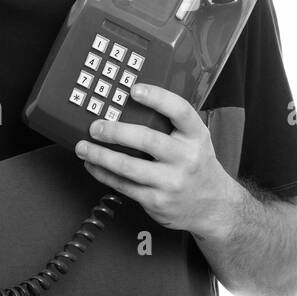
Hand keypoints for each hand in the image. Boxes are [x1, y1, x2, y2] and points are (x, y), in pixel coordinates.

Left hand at [75, 83, 241, 239]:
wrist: (212, 206)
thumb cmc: (197, 167)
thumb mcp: (195, 141)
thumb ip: (172, 126)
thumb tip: (131, 107)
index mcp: (196, 136)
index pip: (180, 111)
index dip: (157, 98)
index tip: (134, 90)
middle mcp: (186, 158)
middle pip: (147, 140)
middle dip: (116, 131)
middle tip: (96, 126)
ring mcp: (171, 181)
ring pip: (128, 166)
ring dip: (101, 155)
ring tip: (84, 147)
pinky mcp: (156, 200)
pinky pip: (123, 185)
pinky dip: (103, 174)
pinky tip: (93, 165)